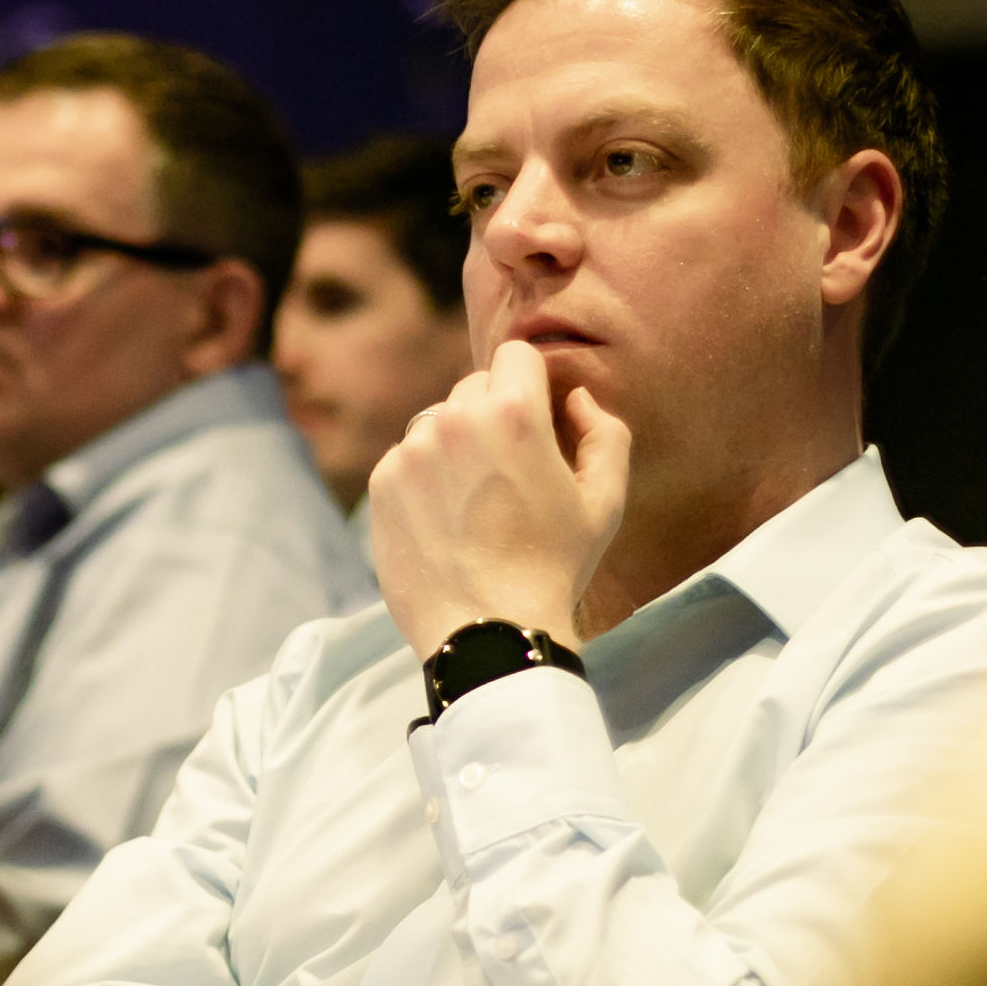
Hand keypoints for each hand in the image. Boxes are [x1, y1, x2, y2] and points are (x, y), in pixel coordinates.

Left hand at [366, 338, 628, 656]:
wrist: (488, 631)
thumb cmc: (555, 566)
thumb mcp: (605, 501)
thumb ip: (604, 432)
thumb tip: (575, 398)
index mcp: (513, 412)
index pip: (516, 354)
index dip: (530, 383)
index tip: (536, 419)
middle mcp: (454, 419)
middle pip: (474, 387)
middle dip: (493, 414)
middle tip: (509, 470)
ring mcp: (411, 450)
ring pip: (437, 422)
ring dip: (455, 445)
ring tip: (476, 502)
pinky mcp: (381, 482)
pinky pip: (407, 458)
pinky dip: (424, 477)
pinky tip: (446, 520)